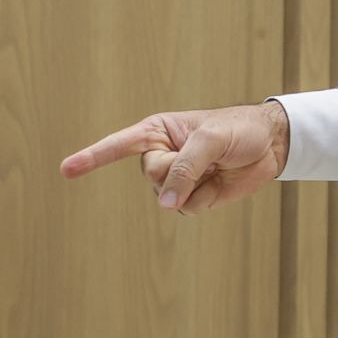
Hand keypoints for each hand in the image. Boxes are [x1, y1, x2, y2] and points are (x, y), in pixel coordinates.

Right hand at [60, 102, 289, 214]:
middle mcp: (160, 155)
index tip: (66, 169)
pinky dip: (205, 199)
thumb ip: (186, 167)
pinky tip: (219, 183)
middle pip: (151, 174)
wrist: (272, 145)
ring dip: (194, 185)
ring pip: (166, 196)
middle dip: (179, 169)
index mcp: (157, 132)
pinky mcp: (191, 196)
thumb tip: (165, 203)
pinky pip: (186, 207)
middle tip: (207, 155)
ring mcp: (175, 178)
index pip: (118, 145)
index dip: (92, 157)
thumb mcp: (212, 139)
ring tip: (215, 166)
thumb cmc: (239, 130)